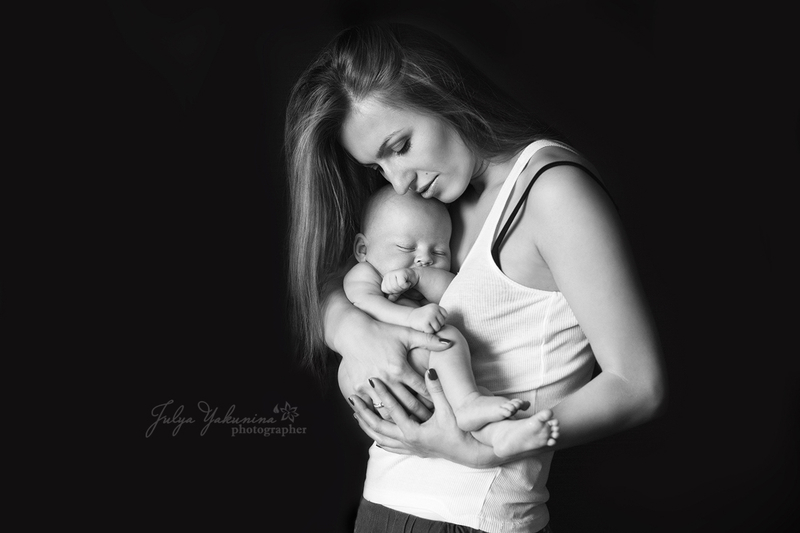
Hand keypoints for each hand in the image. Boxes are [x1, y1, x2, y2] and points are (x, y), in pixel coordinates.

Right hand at [336, 316, 453, 422]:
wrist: (352, 332)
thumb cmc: (382, 332)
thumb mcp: (406, 334)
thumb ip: (429, 340)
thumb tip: (448, 343)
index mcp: (400, 368)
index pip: (421, 390)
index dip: (433, 400)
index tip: (442, 408)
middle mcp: (386, 379)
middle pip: (408, 404)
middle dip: (422, 415)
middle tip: (432, 424)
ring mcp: (370, 386)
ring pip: (389, 411)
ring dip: (401, 420)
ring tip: (413, 427)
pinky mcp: (357, 389)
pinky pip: (370, 409)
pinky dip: (379, 416)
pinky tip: (388, 422)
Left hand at [349, 371, 503, 468]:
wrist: (470, 454)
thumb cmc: (460, 432)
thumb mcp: (448, 410)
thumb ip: (437, 390)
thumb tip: (430, 370)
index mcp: (413, 431)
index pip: (392, 409)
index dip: (383, 393)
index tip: (373, 379)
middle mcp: (407, 441)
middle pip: (378, 426)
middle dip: (364, 412)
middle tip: (353, 398)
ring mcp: (409, 448)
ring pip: (381, 437)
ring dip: (368, 426)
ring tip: (356, 414)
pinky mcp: (413, 451)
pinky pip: (390, 446)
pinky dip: (380, 439)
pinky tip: (374, 436)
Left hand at [381, 268, 417, 301]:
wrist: (414, 276)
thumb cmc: (404, 283)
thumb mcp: (397, 291)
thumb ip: (392, 296)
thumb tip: (389, 299)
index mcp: (385, 279)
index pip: (384, 290)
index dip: (392, 292)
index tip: (398, 288)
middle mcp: (387, 275)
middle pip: (390, 289)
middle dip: (398, 290)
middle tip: (402, 286)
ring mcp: (393, 272)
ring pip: (395, 287)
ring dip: (402, 288)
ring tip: (405, 284)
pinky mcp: (400, 272)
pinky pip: (401, 284)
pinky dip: (406, 286)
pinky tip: (408, 283)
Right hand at [407, 303, 447, 332]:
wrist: (410, 316)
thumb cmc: (423, 316)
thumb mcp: (432, 311)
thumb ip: (440, 315)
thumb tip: (447, 328)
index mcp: (436, 306)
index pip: (445, 316)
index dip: (440, 319)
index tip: (433, 319)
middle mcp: (433, 310)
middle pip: (442, 323)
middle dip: (437, 325)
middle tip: (429, 323)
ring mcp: (429, 317)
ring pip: (438, 328)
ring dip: (433, 329)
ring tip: (427, 325)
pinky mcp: (425, 324)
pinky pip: (431, 332)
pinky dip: (428, 332)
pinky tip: (423, 327)